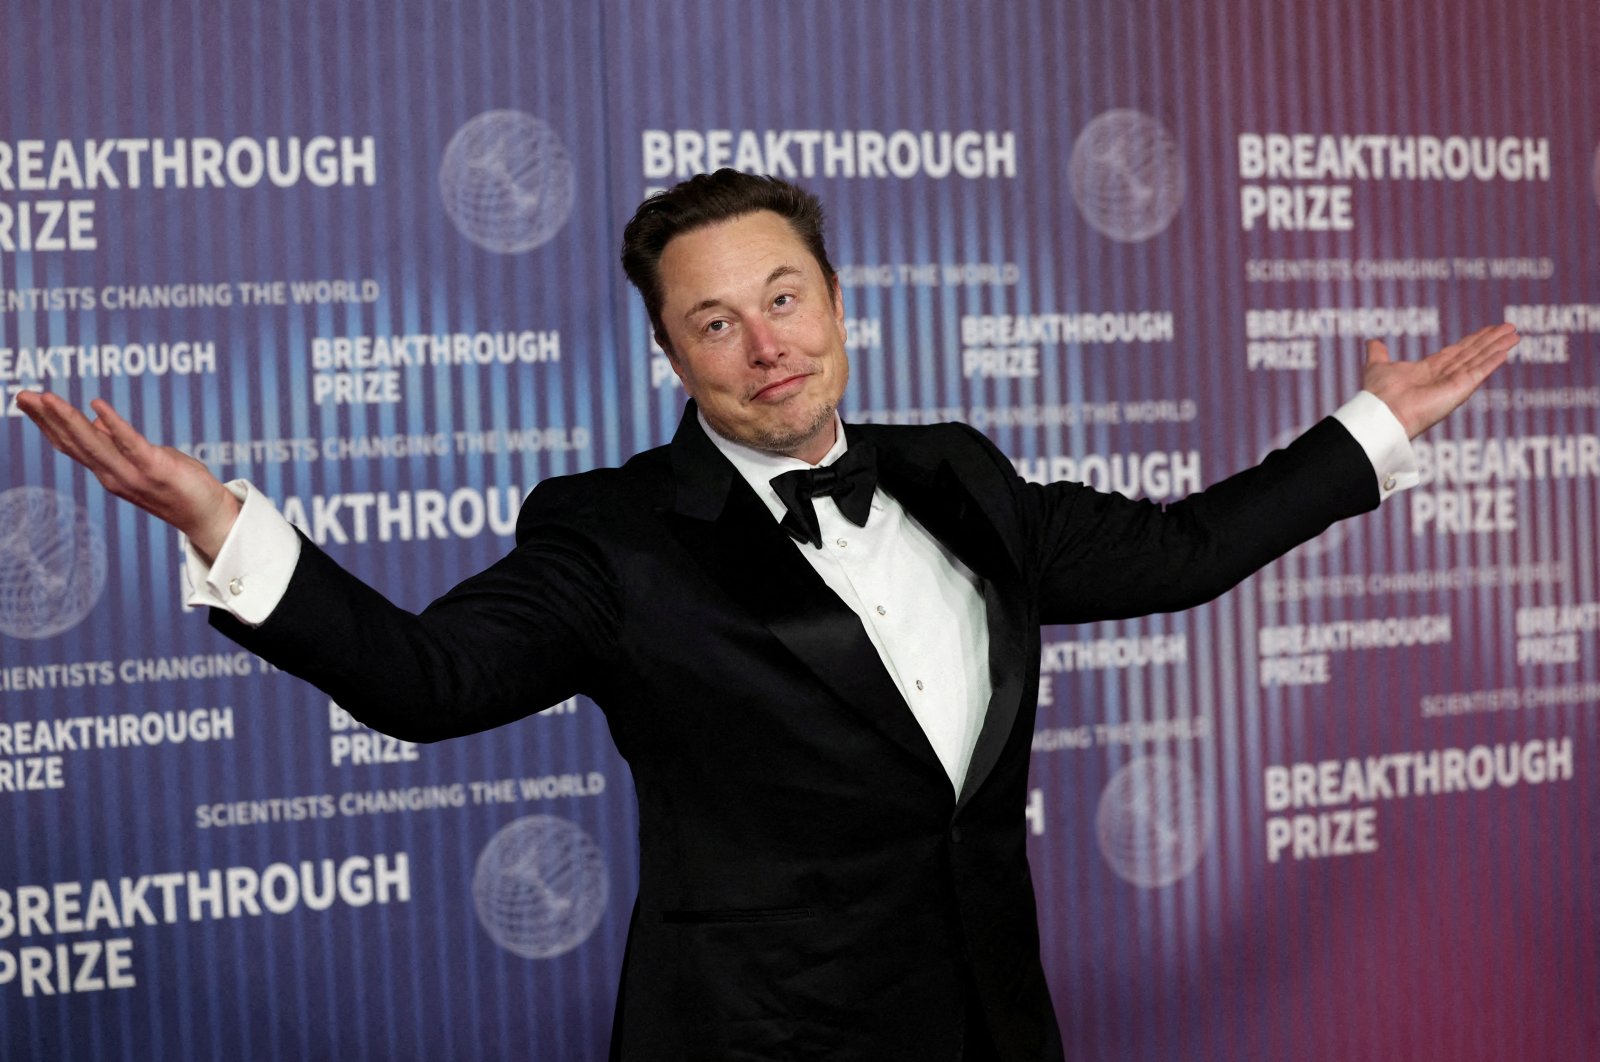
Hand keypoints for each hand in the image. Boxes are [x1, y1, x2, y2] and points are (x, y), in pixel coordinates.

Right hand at [17, 391, 241, 560]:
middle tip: (22, 395)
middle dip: (46, 418)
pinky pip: (130, 443)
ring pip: (93, 444)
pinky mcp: (155, 469)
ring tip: (47, 397)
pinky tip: (96, 404)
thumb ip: (116, 442)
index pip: (69, 444)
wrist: (207, 516)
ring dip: (68, 419)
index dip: (45, 423)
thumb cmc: (177, 484)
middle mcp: (113, 475)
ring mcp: (132, 474)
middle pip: (73, 443)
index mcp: (107, 471)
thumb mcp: (142, 458)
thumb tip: (92, 419)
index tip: (25, 400)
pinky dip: (112, 424)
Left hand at [1361, 323, 1518, 438]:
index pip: (1456, 352)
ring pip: (1480, 359)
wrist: (1383, 413)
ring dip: (1497, 346)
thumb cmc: (1378, 394)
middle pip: (1472, 353)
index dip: (1472, 341)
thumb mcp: (1377, 366)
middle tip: (1508, 327)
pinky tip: (1506, 351)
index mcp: (1428, 370)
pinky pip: (1480, 371)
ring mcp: (1454, 383)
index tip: (1487, 330)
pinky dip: (1493, 360)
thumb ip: (1378, 353)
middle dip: (1490, 340)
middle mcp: (1443, 377)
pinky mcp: (1460, 388)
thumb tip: (1372, 341)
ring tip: (1514, 334)